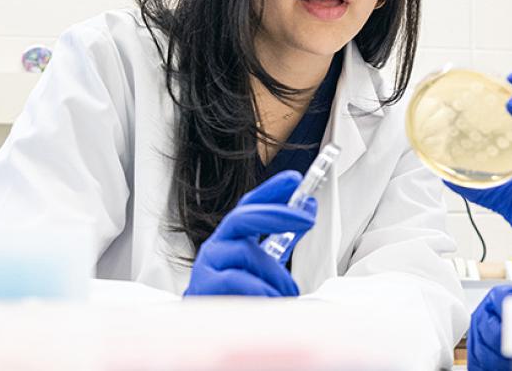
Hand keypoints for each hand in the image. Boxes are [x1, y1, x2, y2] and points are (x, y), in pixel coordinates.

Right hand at [183, 170, 317, 296]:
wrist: (209, 331)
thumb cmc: (239, 296)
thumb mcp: (265, 263)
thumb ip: (285, 236)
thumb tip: (308, 208)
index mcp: (233, 239)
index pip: (249, 206)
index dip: (271, 190)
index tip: (294, 179)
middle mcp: (217, 246)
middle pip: (243, 217)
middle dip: (278, 214)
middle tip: (306, 220)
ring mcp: (208, 265)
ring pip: (247, 253)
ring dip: (275, 272)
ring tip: (288, 292)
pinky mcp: (204, 286)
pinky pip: (238, 280)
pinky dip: (261, 290)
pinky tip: (270, 300)